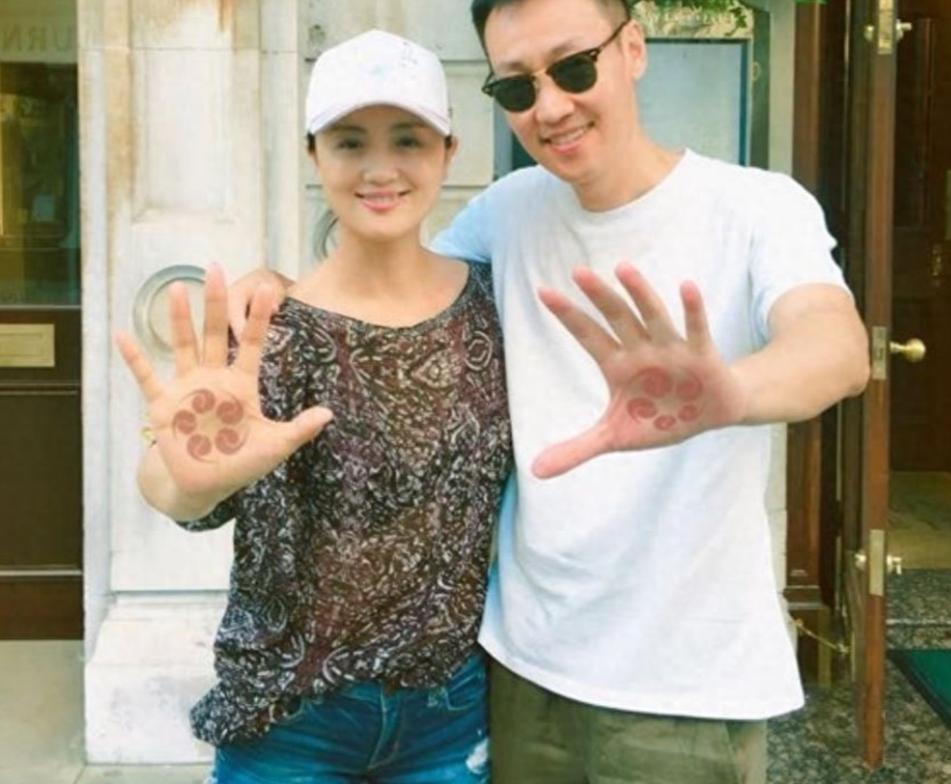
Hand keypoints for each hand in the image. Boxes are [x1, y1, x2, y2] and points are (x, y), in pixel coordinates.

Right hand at [116, 264, 332, 499]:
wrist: (204, 486)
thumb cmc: (240, 464)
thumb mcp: (274, 446)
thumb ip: (299, 429)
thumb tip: (330, 414)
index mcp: (241, 384)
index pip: (253, 344)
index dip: (259, 318)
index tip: (269, 289)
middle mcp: (213, 379)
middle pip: (215, 333)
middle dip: (216, 303)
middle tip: (215, 268)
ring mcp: (186, 389)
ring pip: (184, 346)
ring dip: (180, 318)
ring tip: (178, 287)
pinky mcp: (163, 405)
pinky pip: (146, 377)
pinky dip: (135, 357)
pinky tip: (124, 334)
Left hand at [532, 263, 747, 478]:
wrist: (711, 414)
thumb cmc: (660, 417)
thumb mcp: (615, 437)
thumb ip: (576, 449)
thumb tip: (534, 471)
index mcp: (618, 365)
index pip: (588, 336)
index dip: (568, 316)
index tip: (542, 291)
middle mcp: (641, 350)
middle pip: (617, 318)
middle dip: (599, 297)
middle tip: (578, 272)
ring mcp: (671, 349)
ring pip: (652, 317)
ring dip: (639, 294)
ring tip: (623, 268)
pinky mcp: (702, 356)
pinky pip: (696, 330)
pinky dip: (692, 311)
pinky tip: (686, 286)